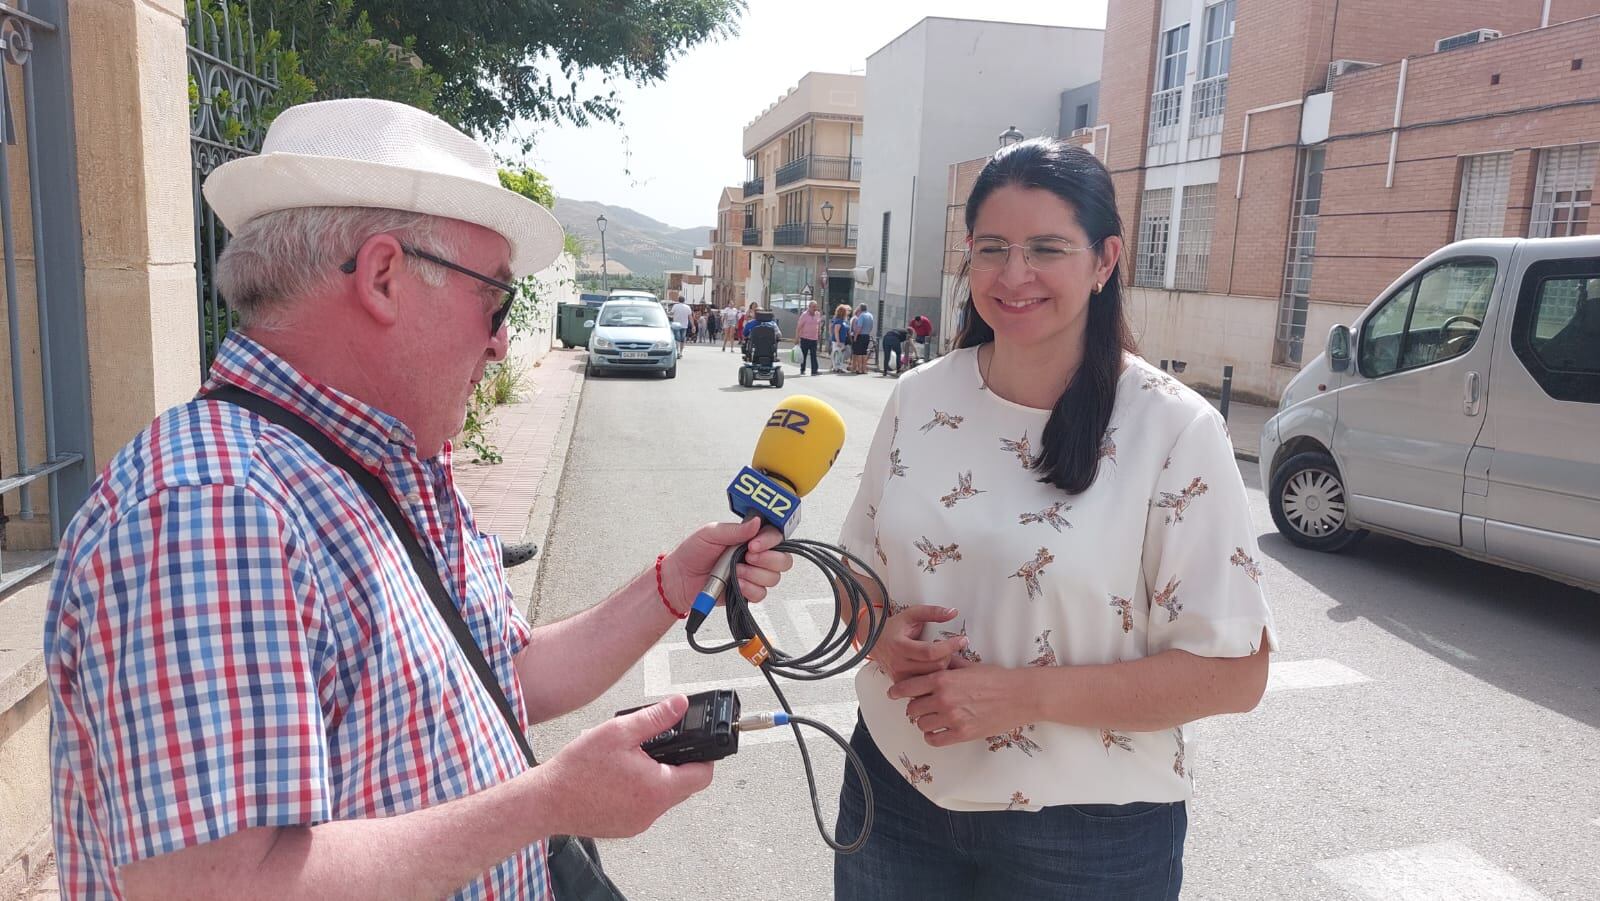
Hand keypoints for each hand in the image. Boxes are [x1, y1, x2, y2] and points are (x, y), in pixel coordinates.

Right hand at [538, 695, 713, 837]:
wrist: (546, 802)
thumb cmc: (577, 770)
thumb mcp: (618, 732)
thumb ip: (655, 718)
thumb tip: (679, 705)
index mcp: (657, 788)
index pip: (703, 776)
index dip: (705, 756)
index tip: (697, 743)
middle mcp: (652, 811)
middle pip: (684, 787)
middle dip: (678, 764)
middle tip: (659, 747)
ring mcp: (639, 823)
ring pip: (663, 798)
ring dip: (657, 778)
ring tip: (634, 761)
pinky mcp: (625, 828)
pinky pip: (645, 808)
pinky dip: (640, 792)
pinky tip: (620, 777)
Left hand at [662, 518, 792, 606]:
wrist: (679, 578)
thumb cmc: (693, 552)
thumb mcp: (711, 534)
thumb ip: (735, 530)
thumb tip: (757, 522)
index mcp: (749, 538)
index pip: (775, 536)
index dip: (770, 541)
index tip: (754, 545)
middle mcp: (756, 556)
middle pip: (782, 559)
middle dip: (768, 560)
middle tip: (748, 557)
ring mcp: (753, 575)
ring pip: (774, 577)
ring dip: (755, 575)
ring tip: (736, 572)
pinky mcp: (747, 592)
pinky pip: (761, 594)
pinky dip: (750, 589)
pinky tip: (737, 584)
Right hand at [871, 605, 967, 682]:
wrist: (875, 642)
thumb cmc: (893, 628)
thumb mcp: (911, 614)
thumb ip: (932, 612)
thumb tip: (952, 612)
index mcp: (900, 646)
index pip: (930, 652)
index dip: (949, 646)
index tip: (963, 639)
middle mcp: (899, 664)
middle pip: (935, 667)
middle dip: (948, 656)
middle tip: (950, 647)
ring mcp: (900, 677)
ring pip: (932, 678)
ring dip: (943, 667)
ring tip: (942, 656)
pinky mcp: (902, 685)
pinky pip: (925, 685)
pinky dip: (934, 676)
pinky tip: (934, 666)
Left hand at [888, 664, 1033, 747]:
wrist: (1019, 695)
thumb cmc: (996, 678)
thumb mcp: (968, 665)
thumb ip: (947, 665)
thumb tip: (934, 660)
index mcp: (942, 679)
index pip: (908, 687)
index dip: (897, 692)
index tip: (892, 694)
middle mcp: (943, 699)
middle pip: (912, 708)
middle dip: (914, 707)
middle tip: (920, 707)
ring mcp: (952, 718)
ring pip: (921, 725)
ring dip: (923, 722)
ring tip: (932, 719)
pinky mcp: (962, 734)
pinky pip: (934, 739)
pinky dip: (932, 736)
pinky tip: (937, 731)